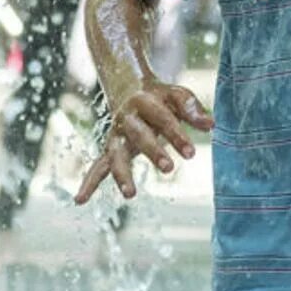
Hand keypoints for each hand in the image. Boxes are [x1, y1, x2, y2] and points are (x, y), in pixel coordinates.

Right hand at [75, 80, 214, 203]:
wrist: (131, 89)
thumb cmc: (161, 97)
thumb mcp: (177, 95)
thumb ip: (192, 109)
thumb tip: (211, 125)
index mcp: (144, 101)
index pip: (163, 119)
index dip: (177, 135)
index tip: (192, 153)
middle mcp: (125, 118)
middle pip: (139, 135)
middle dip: (153, 151)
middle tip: (169, 169)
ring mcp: (116, 135)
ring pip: (115, 154)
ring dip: (122, 174)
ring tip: (130, 194)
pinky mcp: (110, 148)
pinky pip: (98, 166)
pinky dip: (89, 182)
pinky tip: (79, 200)